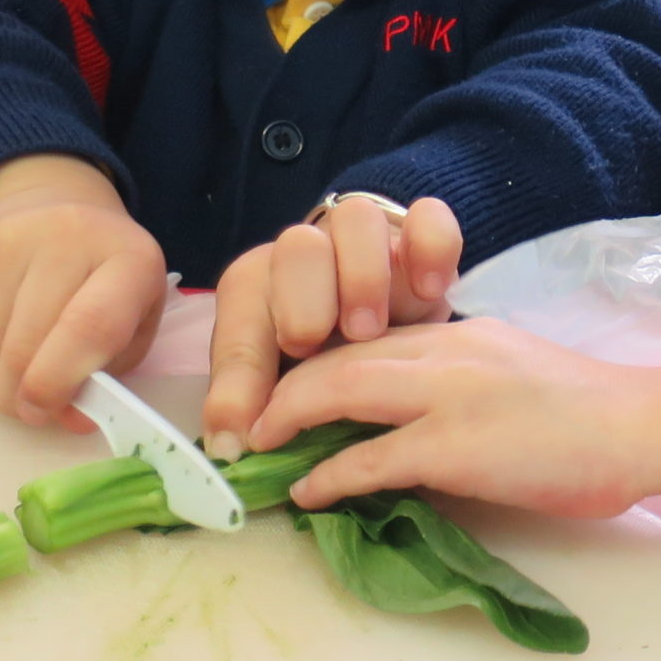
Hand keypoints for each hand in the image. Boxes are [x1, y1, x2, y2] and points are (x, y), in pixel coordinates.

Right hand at [0, 153, 167, 428]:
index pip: (92, 325)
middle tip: (33, 406)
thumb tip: (66, 417)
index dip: (62, 383)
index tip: (46, 411)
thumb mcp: (131, 324)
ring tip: (16, 362)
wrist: (52, 207)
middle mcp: (63, 235)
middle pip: (22, 348)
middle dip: (21, 399)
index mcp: (128, 258)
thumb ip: (106, 375)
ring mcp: (1, 238)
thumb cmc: (101, 282)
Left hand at [202, 195, 459, 457]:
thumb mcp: (275, 379)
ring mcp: (364, 240)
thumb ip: (246, 401)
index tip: (274, 393)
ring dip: (365, 274)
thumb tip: (227, 445)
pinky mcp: (419, 236)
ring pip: (358, 218)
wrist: (382, 319)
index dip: (261, 342)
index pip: (244, 298)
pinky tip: (433, 292)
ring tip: (377, 330)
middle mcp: (305, 253)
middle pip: (299, 245)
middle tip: (329, 351)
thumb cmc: (317, 361)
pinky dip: (431, 246)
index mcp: (257, 286)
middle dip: (312, 299)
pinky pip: (428, 215)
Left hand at [246, 317, 660, 518]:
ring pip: (341, 392)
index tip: (281, 392)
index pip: (365, 338)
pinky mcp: (457, 446)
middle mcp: (444, 351)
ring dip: (287, 421)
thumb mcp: (507, 372)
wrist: (640, 427)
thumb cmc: (584, 411)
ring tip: (256, 449)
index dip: (312, 364)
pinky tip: (306, 491)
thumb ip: (454, 382)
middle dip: (282, 388)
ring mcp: (448, 395)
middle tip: (247, 423)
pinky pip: (372, 458)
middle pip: (337, 357)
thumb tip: (401, 420)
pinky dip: (329, 473)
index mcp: (456, 335)